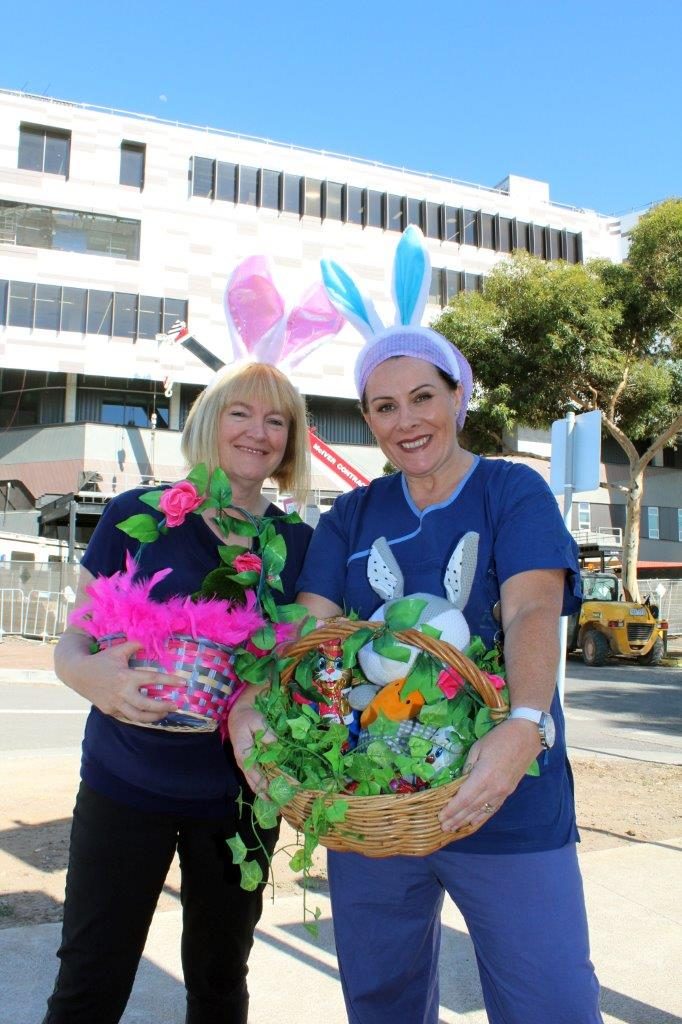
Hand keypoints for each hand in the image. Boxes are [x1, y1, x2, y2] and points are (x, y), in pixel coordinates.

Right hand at [63, 638, 181, 722]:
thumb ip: (135, 645)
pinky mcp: (109, 711)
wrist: (77, 673)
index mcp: (126, 676)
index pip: (152, 679)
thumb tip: (148, 640)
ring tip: (164, 714)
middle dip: (163, 707)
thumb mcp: (118, 650)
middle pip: (146, 705)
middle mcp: (121, 693)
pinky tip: (147, 715)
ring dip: (153, 717)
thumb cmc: (101, 660)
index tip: (184, 683)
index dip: (170, 681)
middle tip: (176, 705)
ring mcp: (114, 704)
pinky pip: (126, 717)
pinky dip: (138, 717)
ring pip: (137, 716)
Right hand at [227, 699, 276, 795]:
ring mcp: (246, 763)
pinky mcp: (250, 762)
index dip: (263, 784)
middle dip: (264, 794)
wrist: (238, 715)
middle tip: (277, 805)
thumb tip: (275, 743)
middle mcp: (243, 762)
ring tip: (276, 803)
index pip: (254, 773)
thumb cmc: (247, 718)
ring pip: (254, 782)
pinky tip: (272, 791)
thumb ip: (266, 732)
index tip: (273, 794)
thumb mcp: (256, 721)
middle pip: (253, 783)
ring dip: (264, 793)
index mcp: (243, 754)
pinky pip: (256, 777)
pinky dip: (263, 785)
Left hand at [438, 719, 541, 832]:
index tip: (440, 817)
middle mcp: (493, 789)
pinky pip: (493, 809)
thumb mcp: (477, 748)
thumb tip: (459, 782)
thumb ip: (468, 768)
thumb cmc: (499, 738)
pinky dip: (482, 817)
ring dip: (467, 821)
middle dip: (456, 818)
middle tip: (443, 828)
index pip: (463, 799)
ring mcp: (503, 792)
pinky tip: (473, 823)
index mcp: (483, 777)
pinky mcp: (509, 792)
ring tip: (454, 829)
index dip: (451, 810)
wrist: (527, 736)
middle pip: (471, 808)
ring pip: (482, 811)